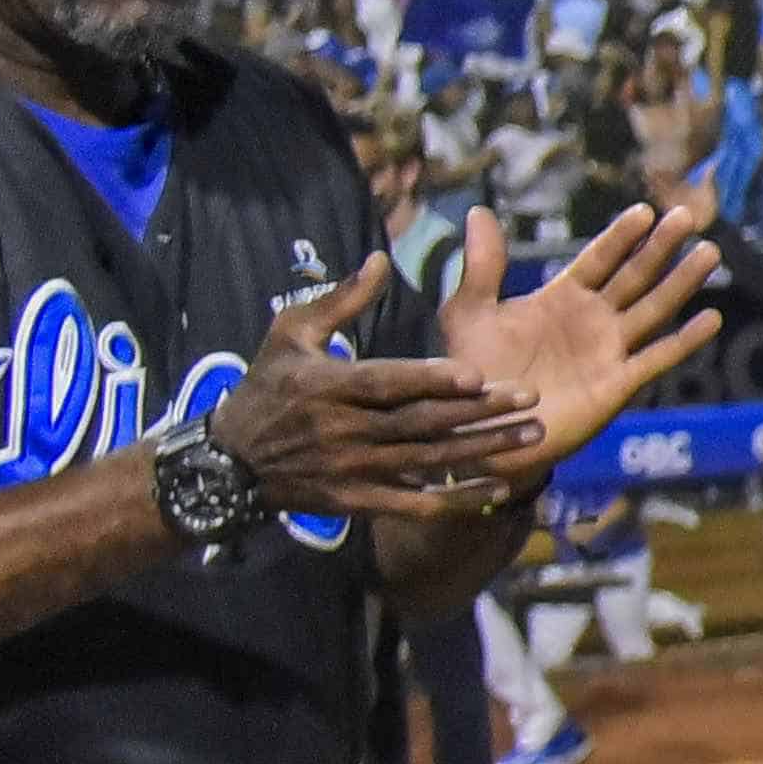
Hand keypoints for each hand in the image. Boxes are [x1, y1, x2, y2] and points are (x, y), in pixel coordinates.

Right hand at [203, 256, 541, 518]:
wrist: (230, 464)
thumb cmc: (266, 387)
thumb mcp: (290, 334)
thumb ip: (340, 300)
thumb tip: (382, 259)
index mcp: (328, 385)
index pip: (386, 384)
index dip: (430, 381)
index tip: (476, 374)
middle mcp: (343, 430)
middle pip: (420, 423)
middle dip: (478, 412)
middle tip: (530, 398)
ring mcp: (353, 470)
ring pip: (428, 461)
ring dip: (483, 450)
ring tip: (532, 436)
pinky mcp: (359, 501)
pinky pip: (415, 504)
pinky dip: (457, 499)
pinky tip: (498, 489)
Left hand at [439, 202, 727, 490]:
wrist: (482, 429)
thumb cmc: (475, 371)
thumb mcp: (469, 312)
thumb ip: (482, 266)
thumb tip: (479, 212)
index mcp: (562, 298)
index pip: (600, 259)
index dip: (622, 236)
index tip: (645, 210)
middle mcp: (594, 320)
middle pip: (635, 276)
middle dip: (661, 247)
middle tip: (687, 216)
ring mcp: (610, 351)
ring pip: (654, 308)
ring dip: (682, 282)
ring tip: (709, 253)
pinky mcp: (618, 384)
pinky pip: (657, 358)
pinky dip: (685, 340)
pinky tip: (711, 319)